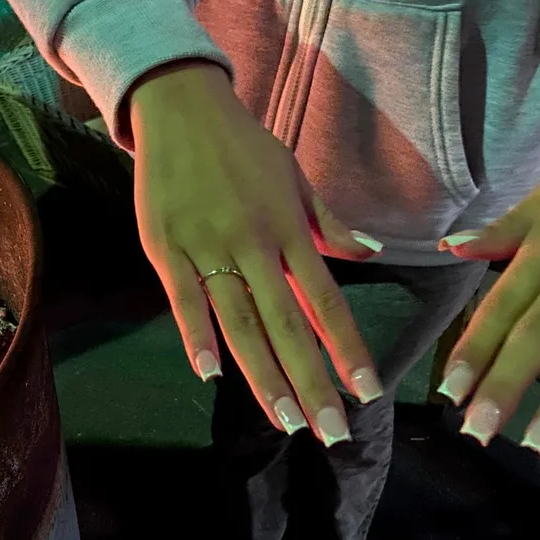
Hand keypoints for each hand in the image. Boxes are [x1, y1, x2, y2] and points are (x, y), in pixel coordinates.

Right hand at [127, 61, 385, 445]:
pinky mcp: (167, 249)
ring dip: (264, 376)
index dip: (346, 348)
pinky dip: (196, 336)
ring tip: (286, 421)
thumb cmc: (243, 146)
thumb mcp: (294, 177)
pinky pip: (184, 301)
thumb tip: (373, 255)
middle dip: (311, 382)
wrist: (180, 107)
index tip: (367, 390)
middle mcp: (254, 244)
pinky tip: (211, 373)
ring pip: (240, 323)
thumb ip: (329, 223)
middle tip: (331, 432)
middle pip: (287, 325)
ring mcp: (208, 248)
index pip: (326, 301)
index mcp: (289, 229)